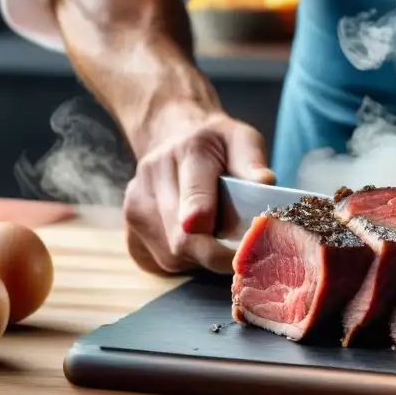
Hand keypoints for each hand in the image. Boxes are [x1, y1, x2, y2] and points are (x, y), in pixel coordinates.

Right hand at [123, 106, 274, 274]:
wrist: (173, 134)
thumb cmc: (218, 144)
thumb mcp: (243, 139)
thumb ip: (252, 161)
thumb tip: (265, 183)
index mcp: (188, 152)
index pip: (197, 206)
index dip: (222, 241)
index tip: (248, 255)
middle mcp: (154, 177)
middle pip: (183, 240)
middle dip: (219, 255)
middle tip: (247, 258)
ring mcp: (135, 203)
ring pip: (172, 256)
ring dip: (202, 258)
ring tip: (220, 239)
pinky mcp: (130, 226)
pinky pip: (160, 260)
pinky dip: (186, 260)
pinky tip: (198, 241)